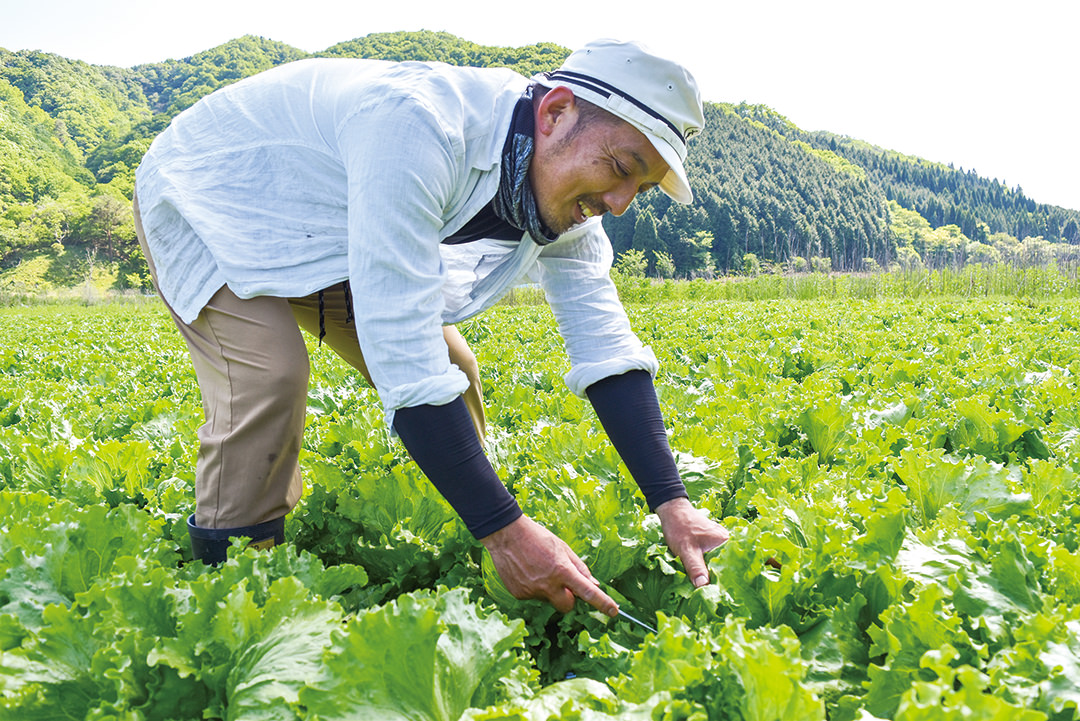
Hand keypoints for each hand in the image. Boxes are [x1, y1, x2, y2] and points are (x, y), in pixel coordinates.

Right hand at [480, 515, 618, 615]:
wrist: (506, 534)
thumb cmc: (537, 537)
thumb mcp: (562, 547)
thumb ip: (579, 567)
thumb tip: (593, 583)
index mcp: (562, 571)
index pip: (588, 592)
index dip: (602, 603)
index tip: (613, 611)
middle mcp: (547, 585)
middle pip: (567, 606)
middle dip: (569, 598)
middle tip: (563, 583)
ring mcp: (531, 591)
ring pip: (548, 599)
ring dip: (549, 589)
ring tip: (538, 568)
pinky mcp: (519, 594)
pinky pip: (533, 596)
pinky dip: (534, 587)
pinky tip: (527, 571)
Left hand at [655, 497, 729, 587]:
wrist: (671, 510)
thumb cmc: (679, 527)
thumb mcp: (686, 550)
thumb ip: (695, 568)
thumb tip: (703, 586)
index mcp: (724, 541)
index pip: (731, 566)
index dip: (725, 580)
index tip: (721, 593)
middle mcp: (725, 540)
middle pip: (725, 564)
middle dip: (718, 577)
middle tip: (713, 592)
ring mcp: (718, 539)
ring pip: (717, 561)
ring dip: (712, 571)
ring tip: (708, 586)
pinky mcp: (710, 540)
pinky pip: (712, 556)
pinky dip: (707, 564)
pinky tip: (701, 572)